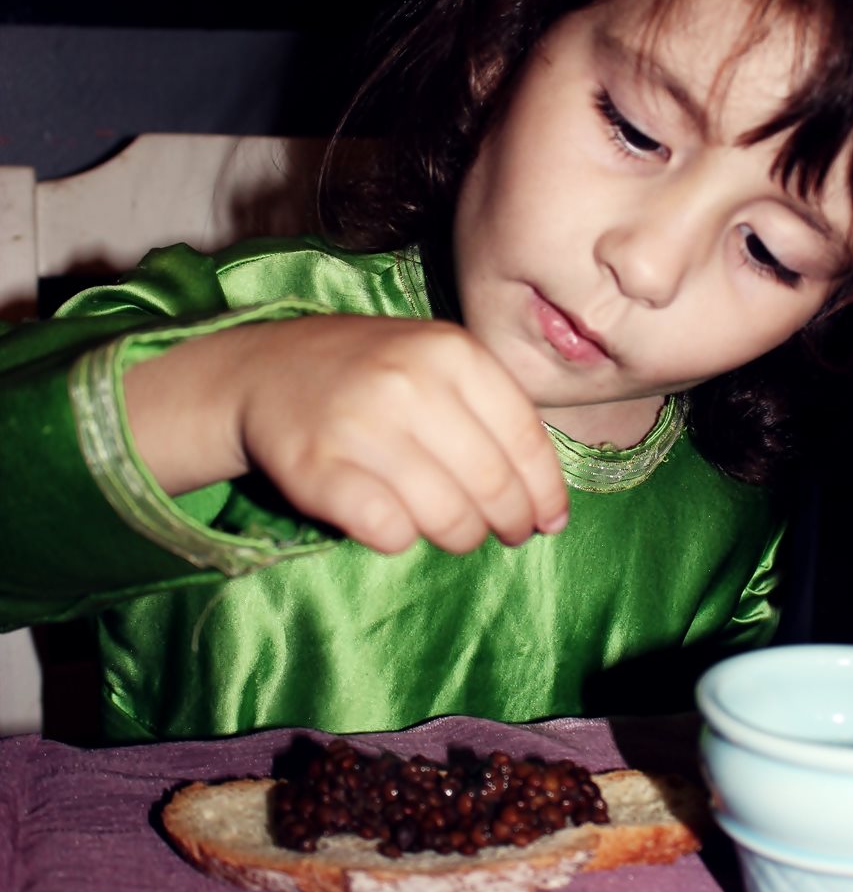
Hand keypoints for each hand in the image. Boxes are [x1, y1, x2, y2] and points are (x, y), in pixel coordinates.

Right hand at [124, 314, 568, 554]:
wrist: (264, 370)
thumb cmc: (370, 372)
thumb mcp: (436, 361)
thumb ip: (493, 412)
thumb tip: (547, 501)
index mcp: (451, 351)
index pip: (525, 439)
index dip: (544, 492)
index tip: (548, 521)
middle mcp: (409, 384)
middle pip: (492, 484)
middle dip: (509, 522)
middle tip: (506, 534)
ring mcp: (361, 426)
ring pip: (447, 516)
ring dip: (460, 536)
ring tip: (453, 531)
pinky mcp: (318, 470)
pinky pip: (389, 531)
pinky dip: (402, 539)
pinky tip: (396, 524)